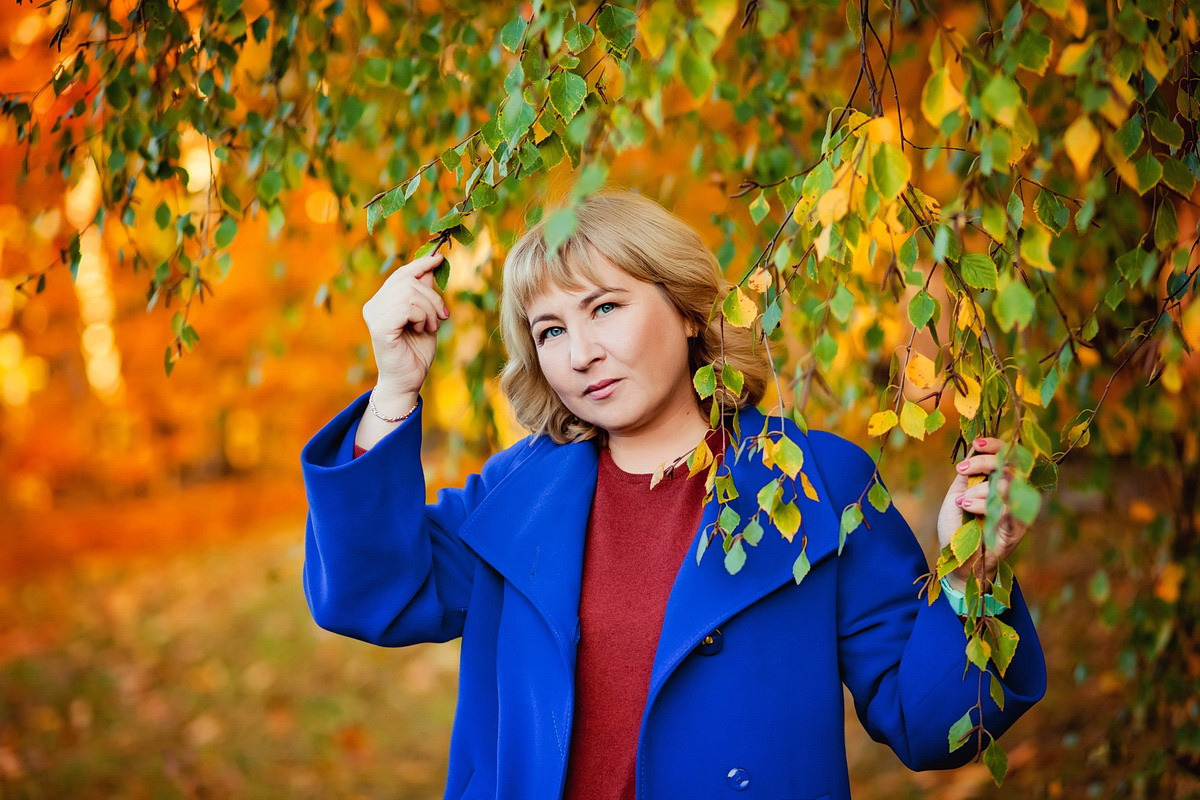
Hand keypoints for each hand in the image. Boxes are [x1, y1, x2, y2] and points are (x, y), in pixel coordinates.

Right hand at [362, 252, 448, 409]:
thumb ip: (425, 293)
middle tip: (442, 317)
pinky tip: (422, 330)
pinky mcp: (379, 327)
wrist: (408, 381)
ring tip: (431, 327)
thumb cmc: (416, 351)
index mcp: (382, 301)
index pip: (401, 274)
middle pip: (408, 281)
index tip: (439, 259)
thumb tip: (431, 263)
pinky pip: (406, 307)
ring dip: (429, 310)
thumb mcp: (426, 317)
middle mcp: (373, 306)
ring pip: (409, 293)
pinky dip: (421, 317)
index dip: (420, 264)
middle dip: (432, 297)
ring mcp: (374, 315)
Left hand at [935, 437, 1027, 590]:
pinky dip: (984, 506)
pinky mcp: (1016, 530)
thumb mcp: (958, 493)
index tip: (977, 444)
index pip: (1010, 456)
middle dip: (983, 463)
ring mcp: (1018, 512)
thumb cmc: (960, 525)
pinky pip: (1007, 509)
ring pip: (1008, 486)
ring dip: (980, 490)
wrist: (958, 559)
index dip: (996, 445)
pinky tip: (968, 507)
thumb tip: (974, 447)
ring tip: (963, 502)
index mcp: (1003, 484)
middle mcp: (1016, 495)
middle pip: (1010, 466)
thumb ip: (968, 473)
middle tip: (961, 470)